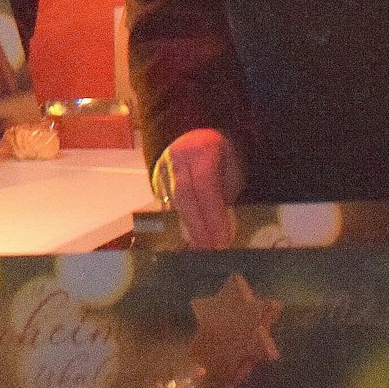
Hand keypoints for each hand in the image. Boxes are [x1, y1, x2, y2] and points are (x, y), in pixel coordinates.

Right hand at [157, 128, 242, 247]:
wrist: (197, 137)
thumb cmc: (222, 157)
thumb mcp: (233, 170)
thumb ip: (227, 195)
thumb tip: (226, 229)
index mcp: (201, 150)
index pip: (205, 184)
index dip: (212, 214)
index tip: (223, 239)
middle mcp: (178, 158)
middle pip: (184, 195)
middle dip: (197, 225)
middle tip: (209, 249)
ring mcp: (162, 169)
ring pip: (172, 203)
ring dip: (186, 228)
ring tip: (199, 249)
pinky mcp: (155, 182)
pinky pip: (166, 206)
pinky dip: (176, 224)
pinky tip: (187, 241)